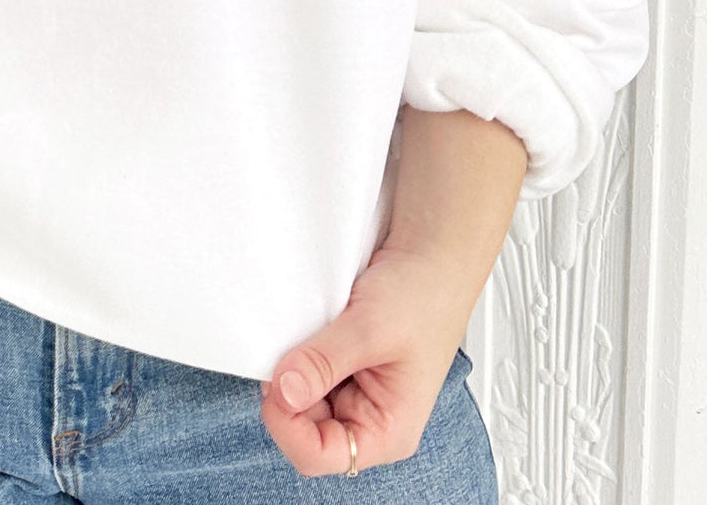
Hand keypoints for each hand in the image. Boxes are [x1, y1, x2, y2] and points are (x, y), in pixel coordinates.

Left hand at [257, 242, 475, 476]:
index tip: (275, 382)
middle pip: (301, 427)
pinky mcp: (338, 365)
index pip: (318, 455)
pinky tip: (303, 327)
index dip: (287, 425)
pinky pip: (301, 369)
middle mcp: (367, 417)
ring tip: (303, 333)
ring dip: (289, 367)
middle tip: (284, 349)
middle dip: (286, 391)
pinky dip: (293, 350)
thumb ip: (324, 362)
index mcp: (387, 430)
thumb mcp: (371, 328)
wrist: (431, 251)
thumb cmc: (426, 292)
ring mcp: (350, 390)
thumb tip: (283, 391)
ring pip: (296, 398)